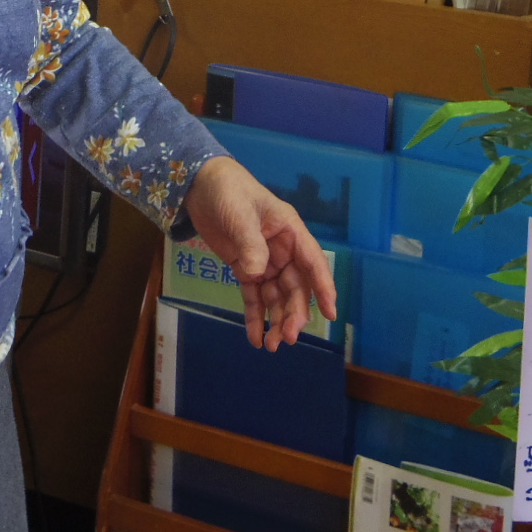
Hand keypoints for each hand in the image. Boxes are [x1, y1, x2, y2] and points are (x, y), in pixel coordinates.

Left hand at [183, 156, 338, 350]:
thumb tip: (257, 275)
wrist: (200, 185)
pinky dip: (255, 316)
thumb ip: (250, 244)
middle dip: (293, 313)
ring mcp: (264, 260)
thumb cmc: (228, 191)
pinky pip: (254, 296)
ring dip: (276, 320)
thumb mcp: (240, 214)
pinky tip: (255, 337)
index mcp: (289, 231)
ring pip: (277, 296)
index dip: (323, 288)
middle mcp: (282, 249)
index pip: (312, 262)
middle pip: (295, 286)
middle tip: (287, 338)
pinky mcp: (245, 268)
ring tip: (271, 346)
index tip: (330, 313)